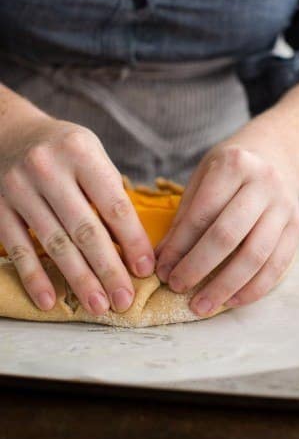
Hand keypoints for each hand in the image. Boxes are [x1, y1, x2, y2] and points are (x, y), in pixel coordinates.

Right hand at [0, 112, 154, 314]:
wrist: (11, 133)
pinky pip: (19, 248)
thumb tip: (134, 246)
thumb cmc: (64, 149)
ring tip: (98, 305)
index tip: (146, 269)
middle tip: (124, 299)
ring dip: (78, 279)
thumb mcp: (91, 153)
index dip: (132, 240)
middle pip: (85, 228)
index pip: (114, 204)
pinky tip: (50, 300)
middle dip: (108, 269)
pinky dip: (34, 277)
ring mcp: (20, 188)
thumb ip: (109, 191)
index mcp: (81, 152)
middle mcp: (48, 168)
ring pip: (54, 243)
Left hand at [154, 139, 298, 316]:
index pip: (202, 213)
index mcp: (234, 165)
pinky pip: (277, 265)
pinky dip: (254, 288)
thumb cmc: (230, 171)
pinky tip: (232, 300)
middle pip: (228, 235)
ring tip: (201, 306)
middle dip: (198, 267)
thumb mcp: (203, 177)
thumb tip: (163, 260)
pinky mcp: (296, 228)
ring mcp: (284, 207)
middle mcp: (263, 183)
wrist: (276, 156)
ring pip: (255, 255)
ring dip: (225, 286)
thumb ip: (185, 216)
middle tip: (177, 287)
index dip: (180, 246)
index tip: (162, 270)